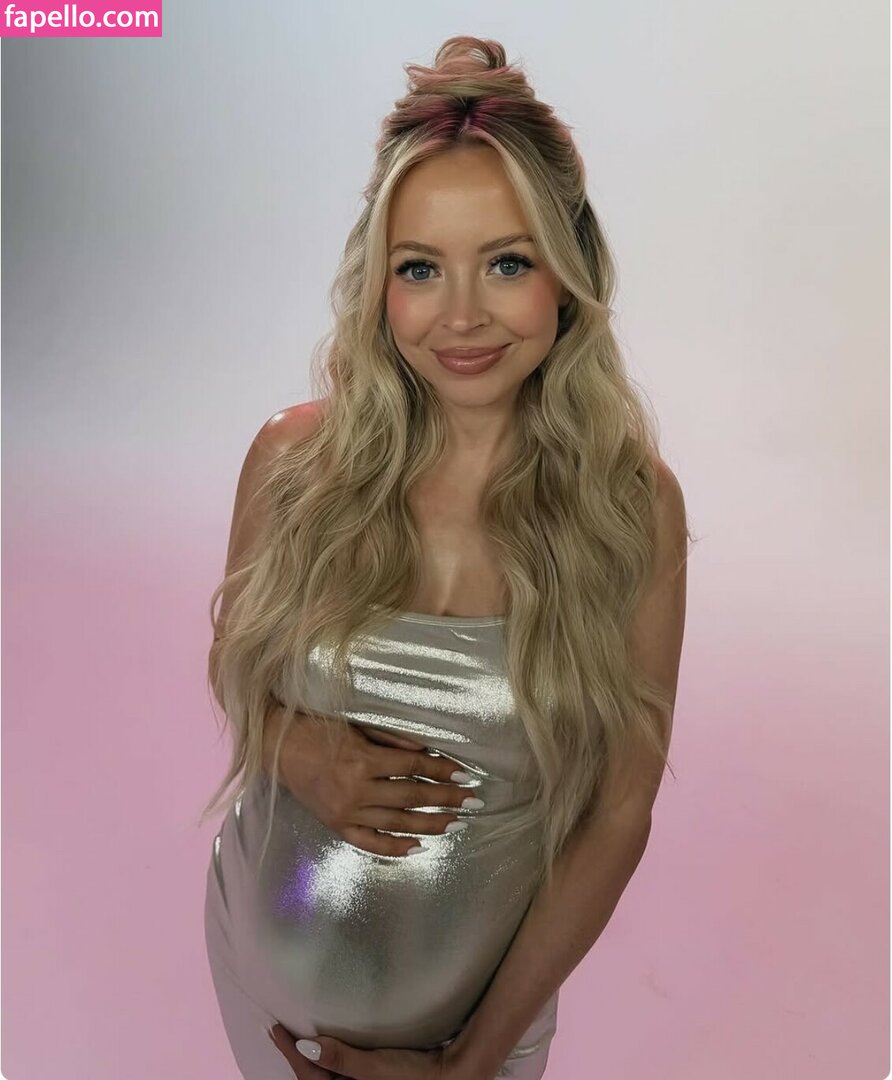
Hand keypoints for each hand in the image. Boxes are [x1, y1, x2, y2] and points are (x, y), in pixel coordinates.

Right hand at [263, 704, 479, 857]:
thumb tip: (428, 752)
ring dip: (430, 824)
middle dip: (445, 799)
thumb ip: (393, 741)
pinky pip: (370, 842)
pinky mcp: (336, 826)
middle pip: (411, 797)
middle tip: (472, 802)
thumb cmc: (319, 729)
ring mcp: (346, 813)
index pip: (413, 768)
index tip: (464, 774)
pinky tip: (417, 847)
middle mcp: (356, 790)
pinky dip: (395, 847)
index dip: (441, 771)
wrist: (277, 748)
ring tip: (456, 824)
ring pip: (397, 823)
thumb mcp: (357, 726)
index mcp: (362, 761)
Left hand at [267, 1022, 464, 1079]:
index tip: (276, 1029)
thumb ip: (340, 1057)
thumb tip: (306, 1046)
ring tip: (299, 1035)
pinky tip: (329, 1044)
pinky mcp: (370, 1078)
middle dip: (298, 1056)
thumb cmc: (413, 1075)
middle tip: (281, 1031)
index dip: (290, 1052)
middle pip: (314, 1078)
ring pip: (327, 1075)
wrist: (449, 1073)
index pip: (309, 1075)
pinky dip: (330, 1058)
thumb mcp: (372, 1067)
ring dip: (313, 1057)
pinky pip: (340, 1072)